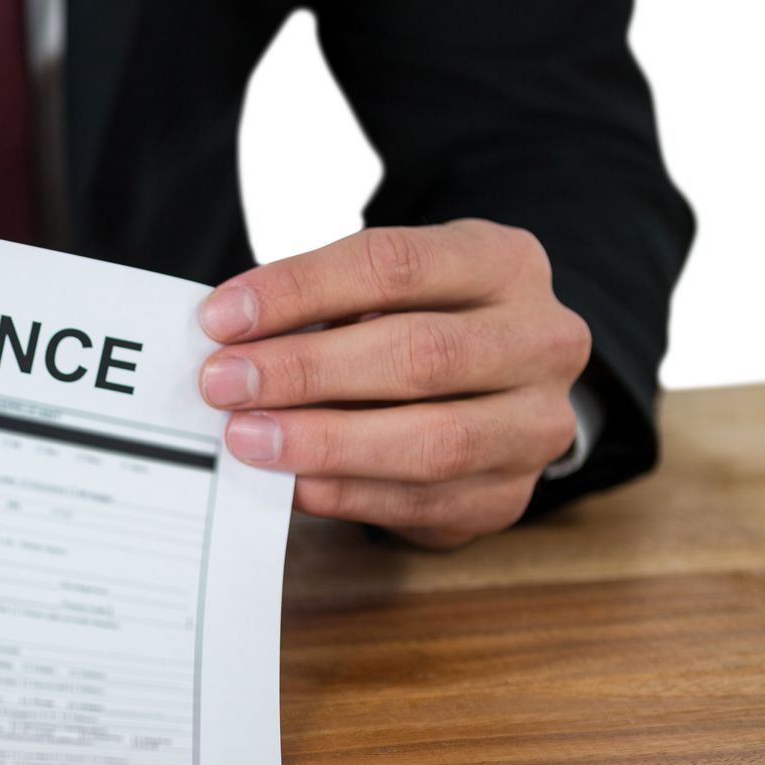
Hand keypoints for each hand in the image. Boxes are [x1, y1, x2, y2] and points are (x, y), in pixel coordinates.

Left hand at [197, 219, 591, 547]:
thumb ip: (322, 310)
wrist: (497, 398)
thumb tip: (229, 344)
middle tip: (224, 382)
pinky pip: (421, 501)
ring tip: (247, 437)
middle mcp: (542, 340)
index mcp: (504, 263)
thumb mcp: (385, 293)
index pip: (395, 266)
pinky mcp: (508, 496)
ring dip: (325, 441)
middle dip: (306, 369)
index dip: (301, 289)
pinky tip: (287, 484)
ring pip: (433, 440)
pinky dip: (343, 494)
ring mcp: (536, 424)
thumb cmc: (419, 329)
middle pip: (419, 354)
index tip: (221, 317)